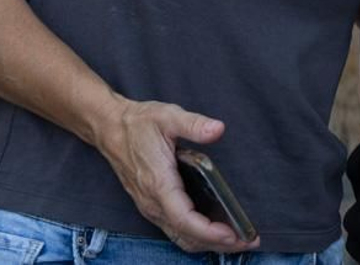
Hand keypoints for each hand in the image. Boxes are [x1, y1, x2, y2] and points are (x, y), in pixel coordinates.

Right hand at [95, 97, 257, 253]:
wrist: (109, 128)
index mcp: (158, 183)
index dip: (209, 231)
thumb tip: (218, 129)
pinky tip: (216, 232)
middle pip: (187, 236)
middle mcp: (153, 202)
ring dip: (209, 244)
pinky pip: (175, 231)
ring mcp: (150, 207)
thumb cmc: (139, 124)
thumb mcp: (168, 116)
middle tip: (250, 241)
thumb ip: (194, 124)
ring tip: (239, 239)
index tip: (233, 234)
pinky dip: (197, 237)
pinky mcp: (152, 207)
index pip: (184, 219)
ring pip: (181, 237)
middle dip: (218, 244)